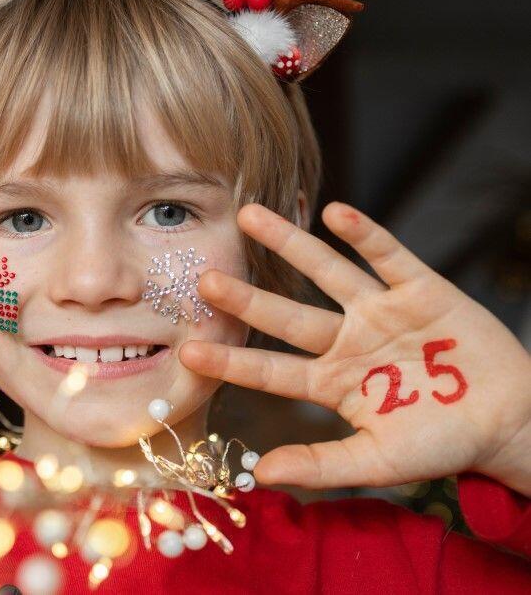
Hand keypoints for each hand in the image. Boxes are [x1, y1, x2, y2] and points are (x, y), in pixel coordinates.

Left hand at [179, 202, 530, 493]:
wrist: (511, 422)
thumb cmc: (443, 444)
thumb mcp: (379, 461)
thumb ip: (321, 464)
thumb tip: (258, 474)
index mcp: (332, 383)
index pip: (270, 369)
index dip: (231, 360)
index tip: (187, 350)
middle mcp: (347, 341)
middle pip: (287, 315)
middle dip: (247, 298)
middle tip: (203, 279)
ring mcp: (381, 312)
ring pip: (326, 272)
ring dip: (290, 243)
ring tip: (248, 216)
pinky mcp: (421, 289)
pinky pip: (388, 256)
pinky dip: (365, 235)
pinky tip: (335, 212)